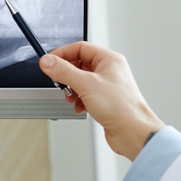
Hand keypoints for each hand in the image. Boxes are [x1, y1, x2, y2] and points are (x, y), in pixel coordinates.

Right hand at [40, 42, 164, 160]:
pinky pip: (86, 94)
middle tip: (58, 82)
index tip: (49, 62)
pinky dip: (79, 100)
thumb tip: (48, 61)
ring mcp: (107, 85)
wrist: (133, 132)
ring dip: (71, 89)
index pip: (80, 48)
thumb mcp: (86, 85)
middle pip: (79, 64)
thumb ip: (64, 71)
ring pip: (81, 80)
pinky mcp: (105, 100)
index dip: (62, 54)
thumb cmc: (121, 107)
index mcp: (109, 60)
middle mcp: (109, 70)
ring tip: (70, 97)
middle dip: (66, 75)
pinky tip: (79, 107)